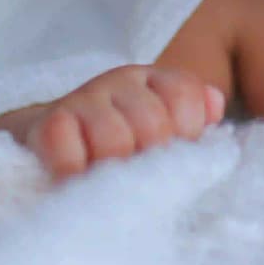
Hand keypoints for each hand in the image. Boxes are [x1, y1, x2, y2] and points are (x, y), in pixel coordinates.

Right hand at [23, 65, 225, 180]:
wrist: (55, 139)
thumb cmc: (123, 139)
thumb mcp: (164, 126)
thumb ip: (195, 117)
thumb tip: (215, 108)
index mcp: (155, 80)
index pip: (185, 94)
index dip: (188, 133)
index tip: (178, 159)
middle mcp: (122, 80)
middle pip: (154, 125)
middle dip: (152, 161)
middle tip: (142, 179)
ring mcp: (84, 98)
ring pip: (115, 140)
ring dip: (115, 172)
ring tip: (112, 185)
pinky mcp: (49, 122)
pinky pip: (66, 147)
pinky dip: (74, 172)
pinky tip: (79, 182)